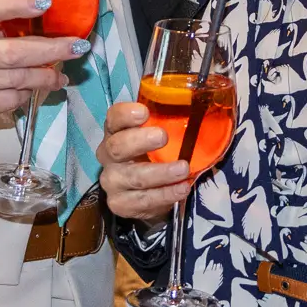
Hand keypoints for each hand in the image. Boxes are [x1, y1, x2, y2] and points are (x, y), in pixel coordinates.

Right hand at [0, 0, 83, 135]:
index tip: (46, 3)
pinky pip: (14, 98)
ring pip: (20, 78)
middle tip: (78, 46)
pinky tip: (40, 87)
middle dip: (52, 49)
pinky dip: (31, 92)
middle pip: (14, 51)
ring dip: (48, 75)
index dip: (17, 3)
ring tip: (63, 72)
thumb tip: (43, 11)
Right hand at [97, 101, 191, 222]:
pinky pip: (141, 200)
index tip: (144, 112)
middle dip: (140, 141)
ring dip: (160, 173)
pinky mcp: (120, 204)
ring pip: (132, 177)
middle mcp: (108, 155)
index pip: (113, 118)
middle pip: (116, 147)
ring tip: (183, 169)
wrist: (149, 194)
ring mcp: (111, 181)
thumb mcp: (158, 136)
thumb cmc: (156, 155)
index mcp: (116, 132)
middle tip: (163, 137)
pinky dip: (164, 195)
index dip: (125, 114)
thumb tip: (197, 103)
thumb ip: (168, 121)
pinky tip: (182, 189)